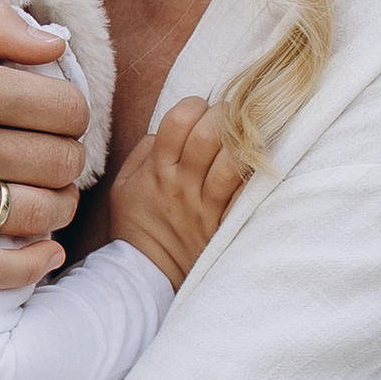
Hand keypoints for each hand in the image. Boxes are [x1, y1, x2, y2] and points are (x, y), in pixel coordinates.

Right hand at [0, 0, 87, 289]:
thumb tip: (59, 44)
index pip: (65, 108)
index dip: (70, 113)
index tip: (53, 118)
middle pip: (59, 163)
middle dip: (65, 160)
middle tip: (47, 158)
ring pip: (35, 216)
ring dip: (53, 209)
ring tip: (41, 199)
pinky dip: (28, 268)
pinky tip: (42, 256)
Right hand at [108, 97, 246, 285]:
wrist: (147, 274)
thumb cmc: (137, 225)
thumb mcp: (123, 186)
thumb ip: (144, 152)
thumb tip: (170, 129)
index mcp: (157, 170)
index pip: (179, 120)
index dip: (195, 105)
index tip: (201, 110)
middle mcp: (183, 184)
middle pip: (209, 134)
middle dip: (225, 113)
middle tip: (231, 115)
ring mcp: (206, 204)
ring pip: (231, 161)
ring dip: (244, 140)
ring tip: (247, 134)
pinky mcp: (224, 222)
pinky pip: (245, 192)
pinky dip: (254, 172)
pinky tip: (257, 162)